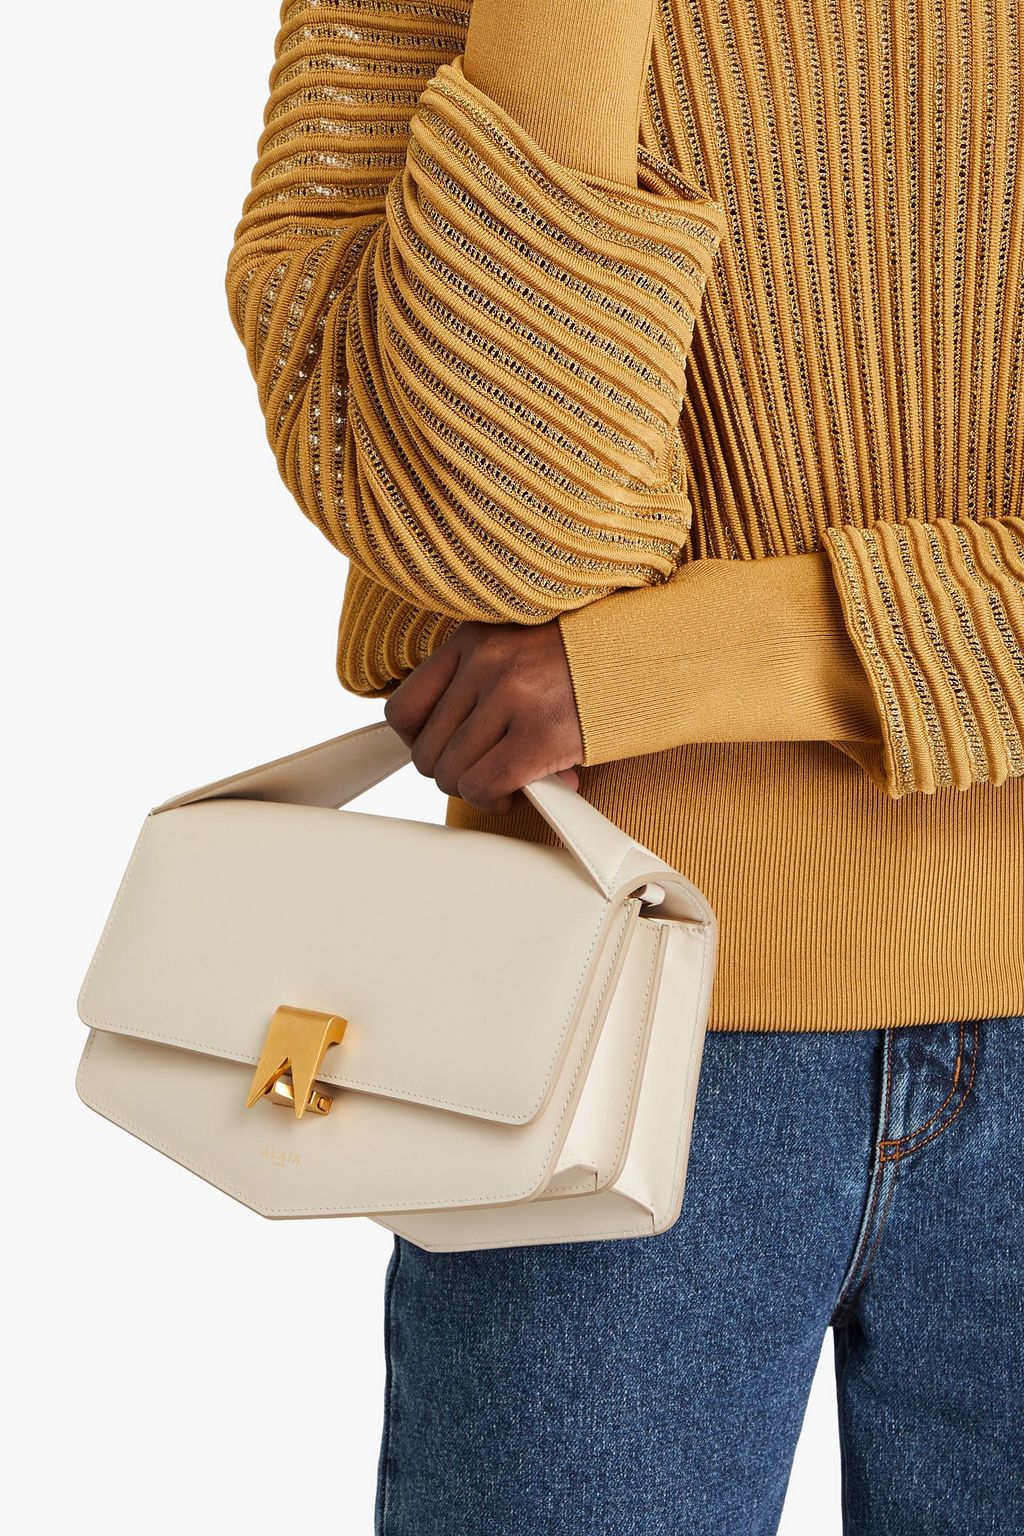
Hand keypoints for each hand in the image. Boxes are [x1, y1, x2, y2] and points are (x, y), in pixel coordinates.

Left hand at [383, 619, 585, 814]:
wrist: (659, 655)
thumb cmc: (593, 659)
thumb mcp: (521, 649)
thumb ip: (479, 683)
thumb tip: (444, 741)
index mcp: (473, 639)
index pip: (403, 709)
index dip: (420, 744)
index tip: (447, 752)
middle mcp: (486, 663)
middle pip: (427, 751)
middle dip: (457, 772)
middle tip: (491, 770)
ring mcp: (512, 697)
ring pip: (453, 774)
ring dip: (480, 789)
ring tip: (513, 780)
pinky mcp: (540, 734)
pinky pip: (486, 786)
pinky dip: (497, 799)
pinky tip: (523, 791)